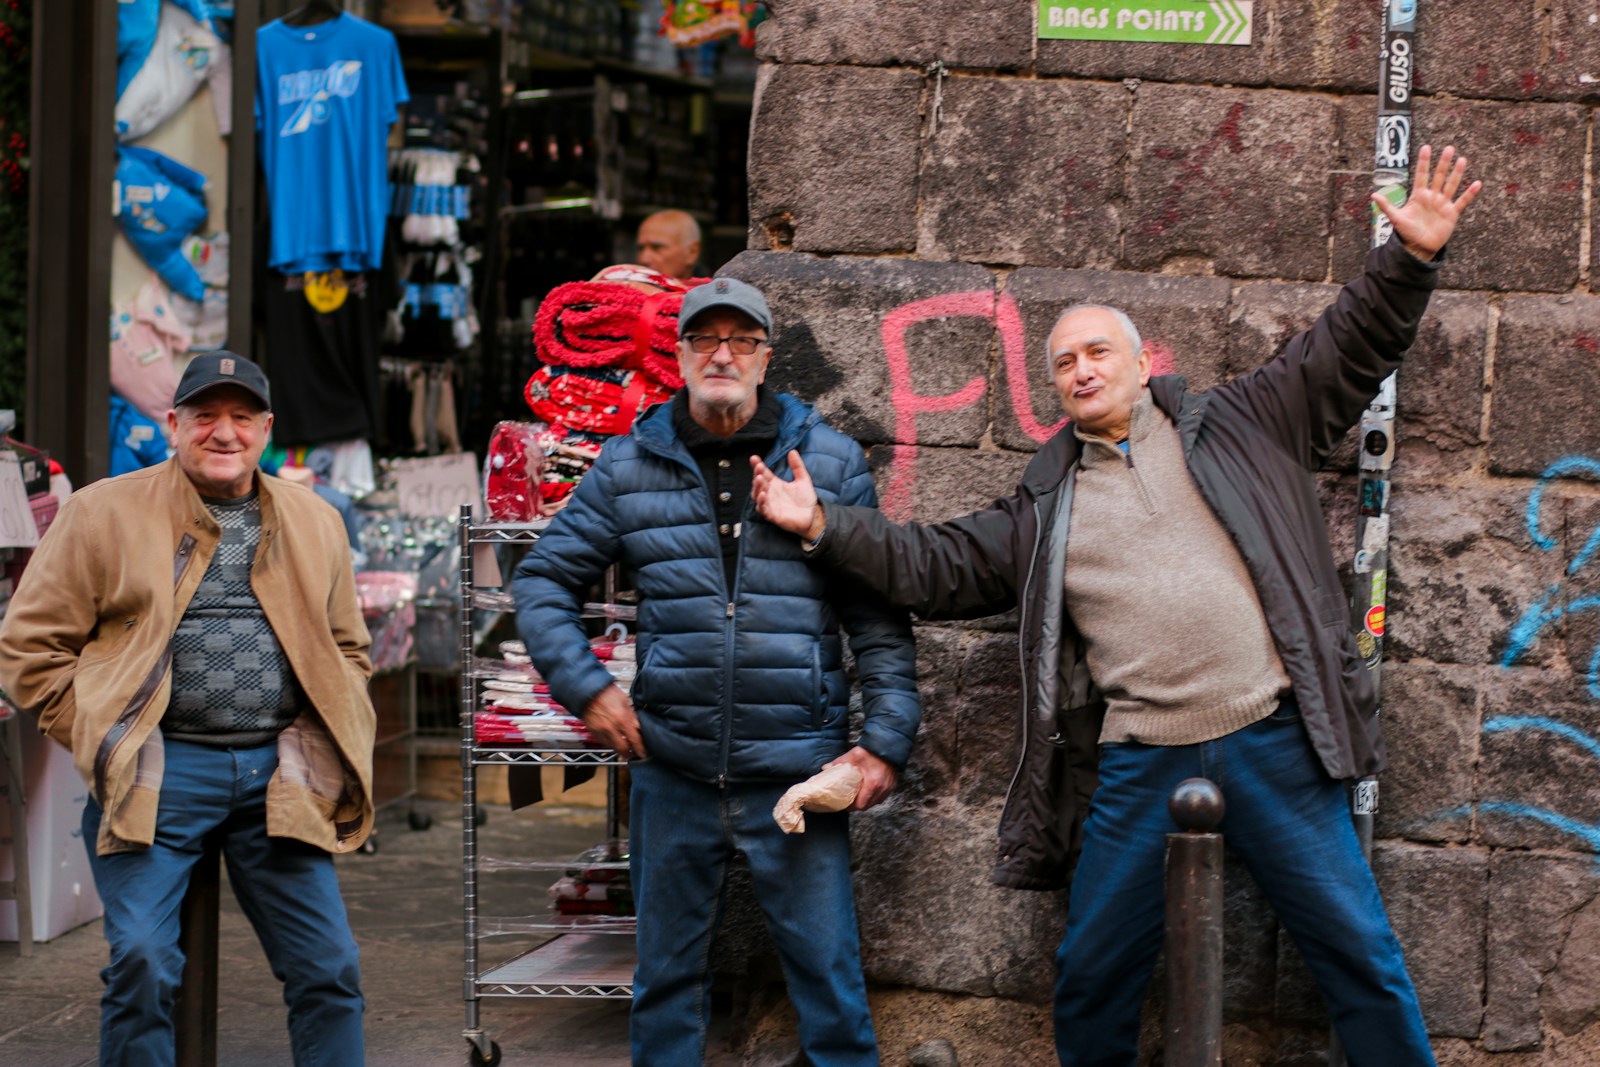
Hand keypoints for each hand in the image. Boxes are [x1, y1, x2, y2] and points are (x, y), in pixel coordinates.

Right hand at [581, 685, 645, 759]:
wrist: (587, 691)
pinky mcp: (593, 732)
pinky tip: (613, 740)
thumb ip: (632, 716)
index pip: (634, 740)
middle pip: (622, 748)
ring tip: (624, 748)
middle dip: (629, 754)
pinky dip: (609, 743)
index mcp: (621, 719)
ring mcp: (600, 731)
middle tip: (633, 754)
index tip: (643, 753)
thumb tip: (639, 727)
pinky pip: (603, 742)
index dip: (640, 748)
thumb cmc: (606, 692)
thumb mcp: (624, 701)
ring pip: (612, 747)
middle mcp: (611, 728)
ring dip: (619, 749)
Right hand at [751, 450, 824, 540]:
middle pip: (759, 483)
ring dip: (757, 487)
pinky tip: (763, 495)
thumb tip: (792, 451)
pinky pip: (763, 509)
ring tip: (759, 478)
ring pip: (757, 496)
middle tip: (759, 467)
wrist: (814, 516)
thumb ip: (797, 466)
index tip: (754, 458)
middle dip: (757, 475)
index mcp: (775, 484)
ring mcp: (770, 505)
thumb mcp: (803, 479)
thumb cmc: (806, 499)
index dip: (758, 465)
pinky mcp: (773, 516)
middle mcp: (770, 493)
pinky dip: (761, 503)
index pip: (763, 473)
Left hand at [826, 747, 898, 810]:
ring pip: (876, 802)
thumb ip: (839, 762)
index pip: (861, 804)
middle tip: (850, 801)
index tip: (845, 804)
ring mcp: (889, 787)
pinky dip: (875, 796)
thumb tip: (825, 768)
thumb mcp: (854, 755)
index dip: (852, 807)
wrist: (887, 745)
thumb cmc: (872, 751)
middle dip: (858, 805)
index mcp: (873, 783)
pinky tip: (869, 791)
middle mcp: (882, 788)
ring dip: (867, 801)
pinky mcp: (893, 785)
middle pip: (868, 806)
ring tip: (858, 796)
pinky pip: (882, 796)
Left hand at [1375, 143, 1482, 260]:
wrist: (1418, 247)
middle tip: (1449, 148)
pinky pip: (1462, 202)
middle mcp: (1432, 197)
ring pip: (1451, 185)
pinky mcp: (1451, 214)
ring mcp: (1442, 204)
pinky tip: (1476, 184)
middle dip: (1443, 163)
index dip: (1424, 162)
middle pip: (1439, 176)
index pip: (1422, 175)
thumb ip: (1387, 206)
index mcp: (1418, 196)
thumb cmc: (1406, 232)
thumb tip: (1373, 195)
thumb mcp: (1396, 218)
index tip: (1427, 148)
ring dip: (1456, 173)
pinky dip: (1469, 194)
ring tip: (1462, 160)